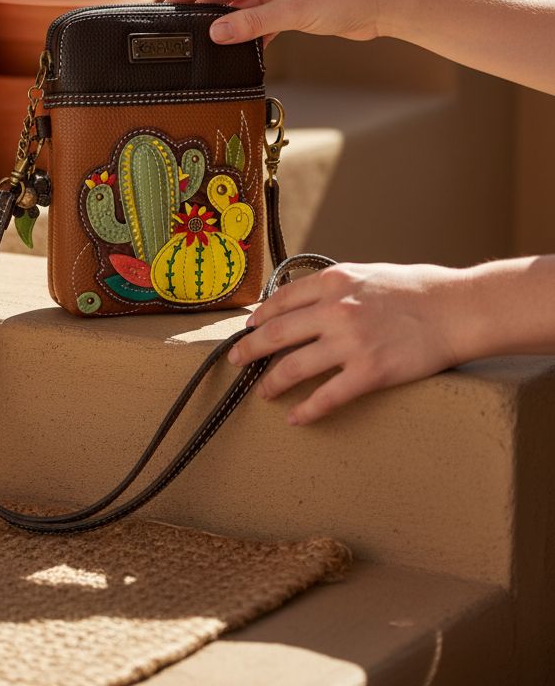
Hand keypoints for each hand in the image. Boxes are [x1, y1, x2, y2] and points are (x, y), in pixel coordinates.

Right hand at [166, 0, 393, 46]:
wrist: (378, 6)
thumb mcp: (291, 12)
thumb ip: (250, 24)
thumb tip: (215, 33)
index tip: (170, 4)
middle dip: (205, 6)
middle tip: (183, 27)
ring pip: (240, 3)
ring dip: (227, 20)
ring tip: (206, 39)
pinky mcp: (288, 2)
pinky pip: (257, 15)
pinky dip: (248, 30)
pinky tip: (238, 47)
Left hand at [228, 260, 471, 423]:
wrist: (456, 310)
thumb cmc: (416, 290)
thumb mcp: (367, 273)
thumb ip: (334, 285)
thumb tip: (302, 298)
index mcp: (334, 282)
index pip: (281, 300)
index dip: (260, 318)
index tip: (247, 329)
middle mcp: (336, 310)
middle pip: (277, 333)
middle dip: (249, 350)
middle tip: (235, 361)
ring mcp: (351, 342)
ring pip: (294, 366)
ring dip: (271, 382)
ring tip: (261, 392)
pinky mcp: (370, 372)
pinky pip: (327, 396)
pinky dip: (306, 410)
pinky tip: (295, 417)